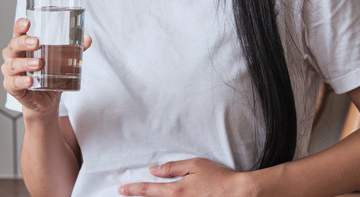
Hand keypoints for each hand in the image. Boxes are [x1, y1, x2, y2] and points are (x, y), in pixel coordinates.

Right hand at [0, 18, 91, 116]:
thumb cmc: (49, 76)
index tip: (27, 23)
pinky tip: (30, 81)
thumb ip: (73, 50)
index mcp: (23, 46)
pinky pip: (13, 83)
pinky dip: (21, 81)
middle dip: (23, 42)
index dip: (20, 26)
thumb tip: (87, 39)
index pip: (18, 32)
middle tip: (37, 43)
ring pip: (13, 65)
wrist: (46, 101)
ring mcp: (11, 73)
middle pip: (13, 46)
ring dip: (25, 63)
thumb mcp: (61, 61)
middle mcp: (14, 57)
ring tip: (39, 63)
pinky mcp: (12, 88)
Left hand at [118, 158, 254, 196]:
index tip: (121, 189)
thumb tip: (154, 170)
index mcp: (176, 190)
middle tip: (124, 194)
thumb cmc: (218, 177)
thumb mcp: (195, 165)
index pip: (148, 190)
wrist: (237, 193)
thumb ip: (173, 167)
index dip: (133, 190)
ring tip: (142, 196)